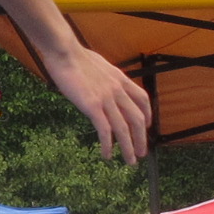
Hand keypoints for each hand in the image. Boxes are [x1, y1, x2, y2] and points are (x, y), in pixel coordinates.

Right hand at [38, 38, 150, 163]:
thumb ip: (105, 78)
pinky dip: (108, 145)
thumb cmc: (76, 57)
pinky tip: (107, 155)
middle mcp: (118, 90)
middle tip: (141, 153)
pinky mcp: (92, 106)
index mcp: (120, 79)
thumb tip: (103, 85)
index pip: (142, 100)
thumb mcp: (99, 66)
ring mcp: (106, 99)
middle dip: (141, 139)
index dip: (148, 115)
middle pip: (137, 119)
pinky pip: (105, 130)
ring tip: (130, 161)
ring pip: (124, 129)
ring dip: (129, 148)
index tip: (146, 127)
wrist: (64, 52)